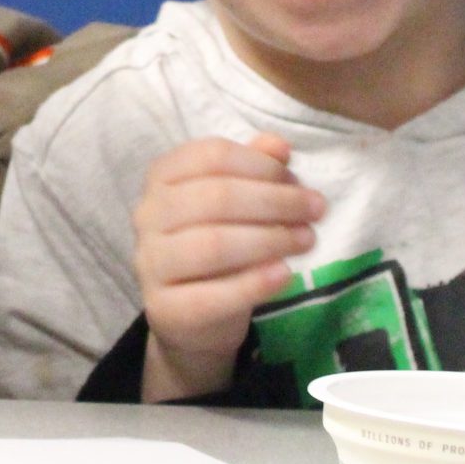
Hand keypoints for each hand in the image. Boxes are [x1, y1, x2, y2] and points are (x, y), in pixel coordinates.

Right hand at [133, 133, 324, 401]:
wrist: (190, 317)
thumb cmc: (218, 246)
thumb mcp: (236, 202)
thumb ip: (255, 169)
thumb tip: (280, 146)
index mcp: (162, 177)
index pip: (211, 156)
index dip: (260, 164)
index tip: (296, 179)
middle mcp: (147, 215)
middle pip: (215, 197)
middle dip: (275, 201)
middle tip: (316, 210)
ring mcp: (150, 263)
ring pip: (213, 244)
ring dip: (270, 239)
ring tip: (307, 240)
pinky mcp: (164, 308)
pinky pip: (211, 295)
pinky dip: (254, 283)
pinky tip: (285, 274)